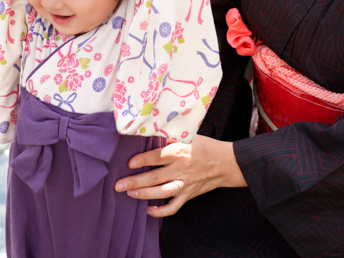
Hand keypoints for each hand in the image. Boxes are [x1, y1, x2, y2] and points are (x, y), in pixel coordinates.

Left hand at [114, 134, 245, 216]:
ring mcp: (185, 184)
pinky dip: (160, 211)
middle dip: (135, 182)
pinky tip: (147, 210)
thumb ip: (170, 138)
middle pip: (156, 177)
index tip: (129, 163)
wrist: (225, 163)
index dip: (144, 159)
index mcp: (181, 151)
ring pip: (162, 193)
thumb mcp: (189, 136)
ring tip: (129, 194)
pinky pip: (174, 207)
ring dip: (144, 195)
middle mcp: (182, 169)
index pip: (159, 156)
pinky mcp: (188, 195)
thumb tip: (148, 133)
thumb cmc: (204, 146)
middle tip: (118, 185)